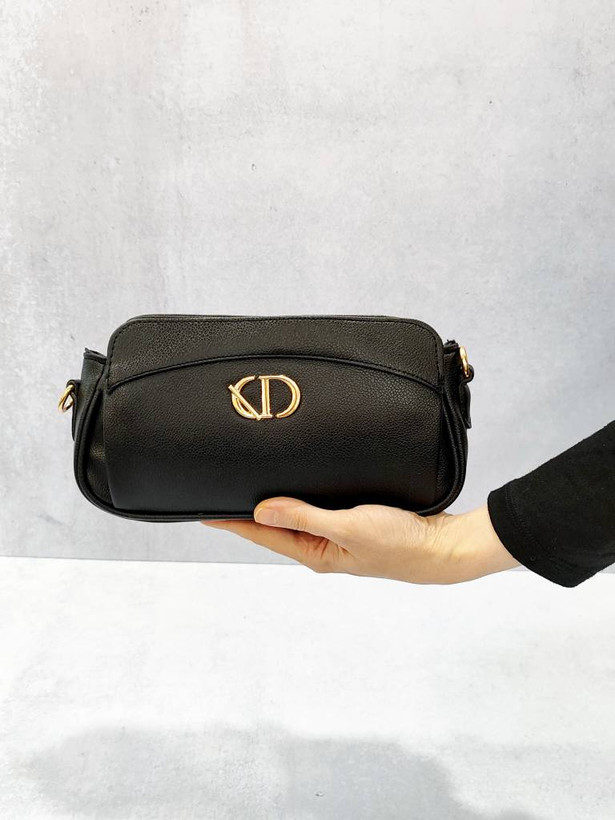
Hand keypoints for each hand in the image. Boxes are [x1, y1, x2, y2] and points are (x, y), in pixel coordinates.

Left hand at [201, 498, 519, 583]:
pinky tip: (298, 484)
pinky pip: (318, 509)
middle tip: (222, 490)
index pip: (263, 534)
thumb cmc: (401, 543)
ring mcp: (338, 536)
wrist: (444, 548)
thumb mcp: (348, 528)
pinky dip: (302, 498)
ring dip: (274, 504)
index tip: (204, 509)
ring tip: (250, 486)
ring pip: (296, 517)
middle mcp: (322, 547)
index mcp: (316, 554)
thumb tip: (261, 509)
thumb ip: (305, 517)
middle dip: (248, 512)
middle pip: (276, 527)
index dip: (232, 520)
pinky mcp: (355, 523)